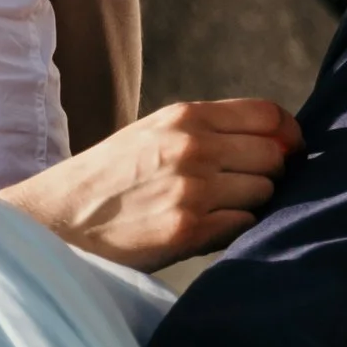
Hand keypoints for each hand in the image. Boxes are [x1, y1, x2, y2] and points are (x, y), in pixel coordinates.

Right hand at [3, 96, 301, 267]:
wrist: (58, 220)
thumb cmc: (110, 179)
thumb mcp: (153, 134)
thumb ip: (208, 131)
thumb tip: (279, 143)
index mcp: (185, 117)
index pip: (270, 115)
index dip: (288, 135)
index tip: (288, 151)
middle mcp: (193, 146)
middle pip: (275, 156)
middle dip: (269, 173)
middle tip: (242, 188)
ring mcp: (193, 189)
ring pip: (265, 193)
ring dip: (250, 205)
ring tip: (214, 210)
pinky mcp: (189, 230)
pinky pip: (244, 226)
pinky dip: (234, 230)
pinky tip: (203, 229)